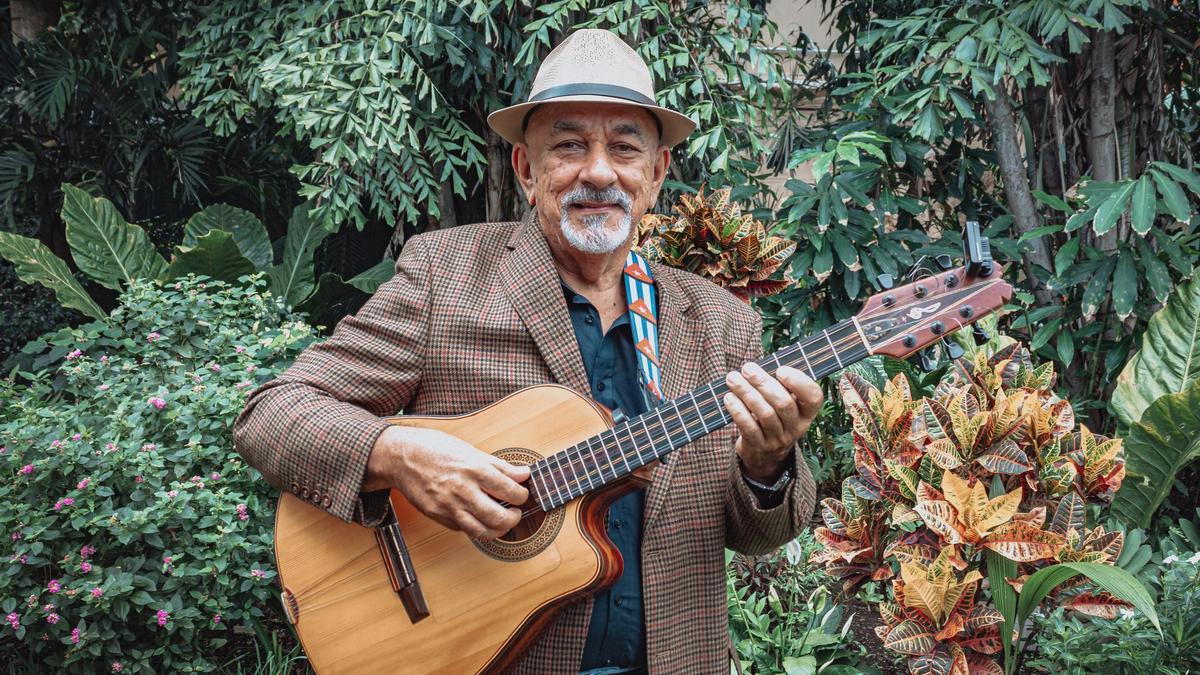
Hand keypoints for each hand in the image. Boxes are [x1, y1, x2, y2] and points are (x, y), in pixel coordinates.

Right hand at [363, 426, 530, 539]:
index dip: (522, 495)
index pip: (510, 490)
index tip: (522, 494)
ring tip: (502, 520)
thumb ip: (499, 466)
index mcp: (474, 469)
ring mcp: (449, 506)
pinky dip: (476, 527)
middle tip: (515, 512)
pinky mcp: (438, 516)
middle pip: (499, 518)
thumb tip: (523, 474)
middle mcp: (462, 490)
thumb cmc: (434, 448)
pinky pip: (464, 529)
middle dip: (514, 518)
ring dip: (498, 530)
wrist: (400, 457)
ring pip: (482, 531)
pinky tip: (479, 517)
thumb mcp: (470, 450)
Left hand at [723, 362, 822, 482]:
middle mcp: (796, 427)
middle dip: (763, 382)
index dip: (799, 382)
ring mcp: (778, 439)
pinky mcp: (759, 446)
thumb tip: (756, 367)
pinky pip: (749, 427)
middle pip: (783, 403)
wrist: (764, 454)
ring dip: (746, 393)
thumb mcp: (783, 404)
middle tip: (747, 369)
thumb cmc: (773, 417)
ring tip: (732, 378)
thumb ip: (778, 386)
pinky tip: (729, 397)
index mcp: (806, 413)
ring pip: (765, 414)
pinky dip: (738, 410)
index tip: (780, 369)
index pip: (814, 397)